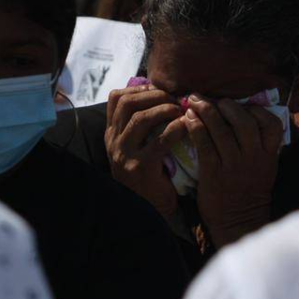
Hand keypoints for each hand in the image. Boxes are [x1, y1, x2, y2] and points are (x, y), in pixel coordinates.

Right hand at [105, 85, 187, 221]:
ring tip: (180, 110)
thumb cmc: (151, 175)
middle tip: (174, 98)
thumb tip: (163, 94)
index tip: (159, 89)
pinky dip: (175, 129)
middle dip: (153, 95)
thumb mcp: (138, 148)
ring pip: (140, 118)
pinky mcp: (140, 168)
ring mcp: (124, 156)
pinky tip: (186, 127)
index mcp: (112, 135)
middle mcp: (114, 143)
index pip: (115, 98)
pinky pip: (159, 140)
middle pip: (127, 103)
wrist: (151, 210)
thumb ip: (143, 126)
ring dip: (164, 109)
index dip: (139, 88)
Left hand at [184, 96, 283, 247]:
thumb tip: (248, 116)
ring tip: (196, 101)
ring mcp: (233, 165)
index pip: (272, 124)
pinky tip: (187, 118)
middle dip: (227, 105)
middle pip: (244, 121)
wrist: (237, 222)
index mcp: (268, 156)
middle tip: (213, 99)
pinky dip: (195, 126)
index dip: (257, 110)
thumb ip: (261, 145)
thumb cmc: (248, 193)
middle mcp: (253, 158)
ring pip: (221, 129)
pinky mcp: (213, 173)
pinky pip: (203, 142)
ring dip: (207, 110)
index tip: (243, 106)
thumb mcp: (264, 168)